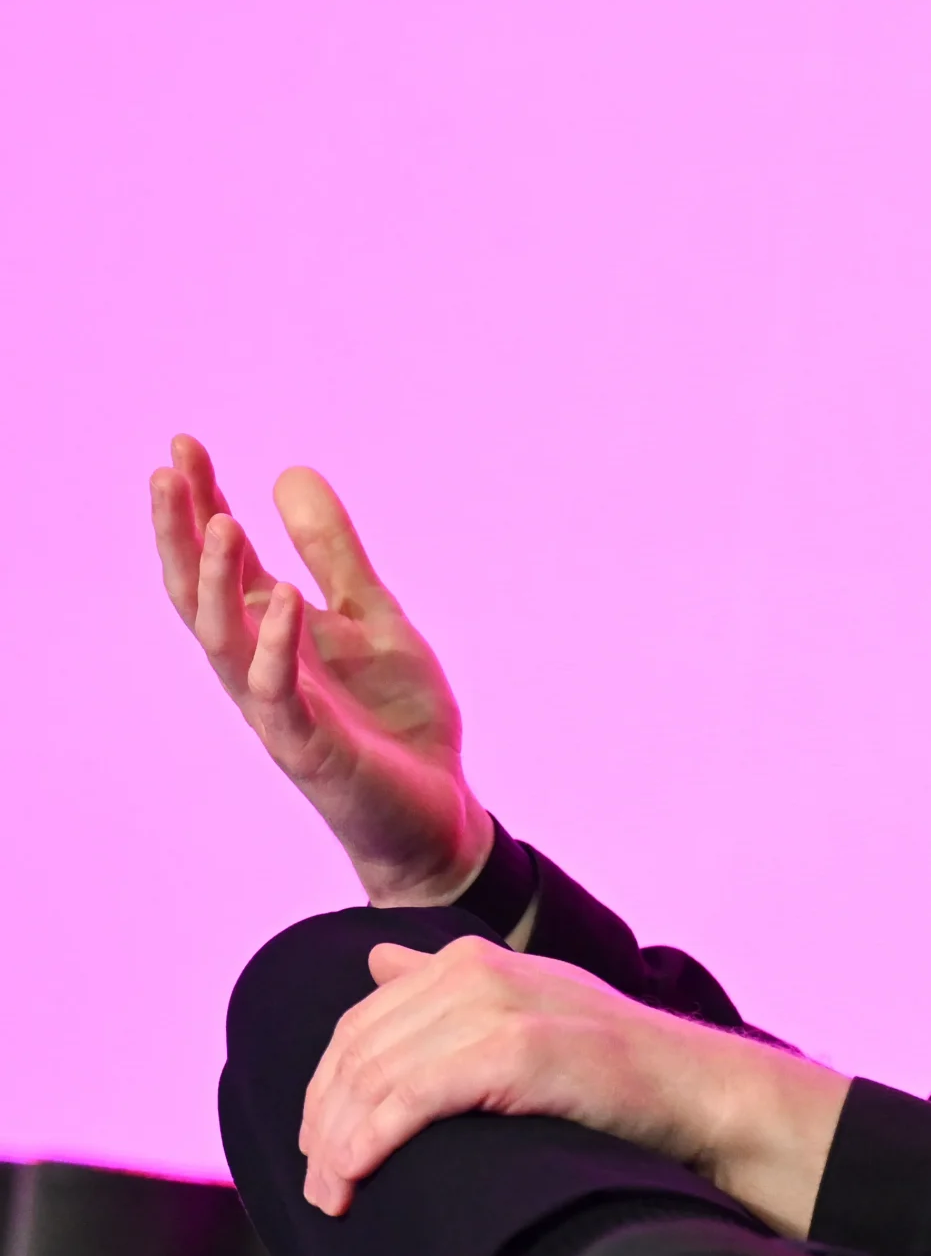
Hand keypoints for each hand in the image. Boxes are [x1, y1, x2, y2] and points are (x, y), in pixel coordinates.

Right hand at [150, 435, 493, 905]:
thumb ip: (333, 554)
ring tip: (221, 521)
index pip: (224, 561)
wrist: (440, 811)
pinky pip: (279, 697)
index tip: (182, 444)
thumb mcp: (372, 617)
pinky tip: (282, 603)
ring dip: (219, 583)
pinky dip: (276, 649)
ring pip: (224, 642)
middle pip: (201, 595)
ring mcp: (280, 711)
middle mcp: (261, 668)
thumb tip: (288, 471)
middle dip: (182, 535)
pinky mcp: (310, 750)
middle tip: (165, 471)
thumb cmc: (396, 720)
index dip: (202, 504)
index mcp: (275, 635)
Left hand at [300, 936, 850, 1236]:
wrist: (692, 1088)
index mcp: (470, 959)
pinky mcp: (514, 1051)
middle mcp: (475, 970)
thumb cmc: (610, 1065)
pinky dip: (369, 1144)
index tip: (318, 1149)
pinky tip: (356, 1180)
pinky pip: (410, 1100)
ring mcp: (496, 1007)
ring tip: (332, 1198)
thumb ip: (445, 986)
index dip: (325, 1091)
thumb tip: (376, 961)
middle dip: (323, 1126)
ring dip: (338, 1147)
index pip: (359, 1024)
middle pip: (357, 1053)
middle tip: (319, 1189)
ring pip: (375, 1080)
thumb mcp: (524, 1006)